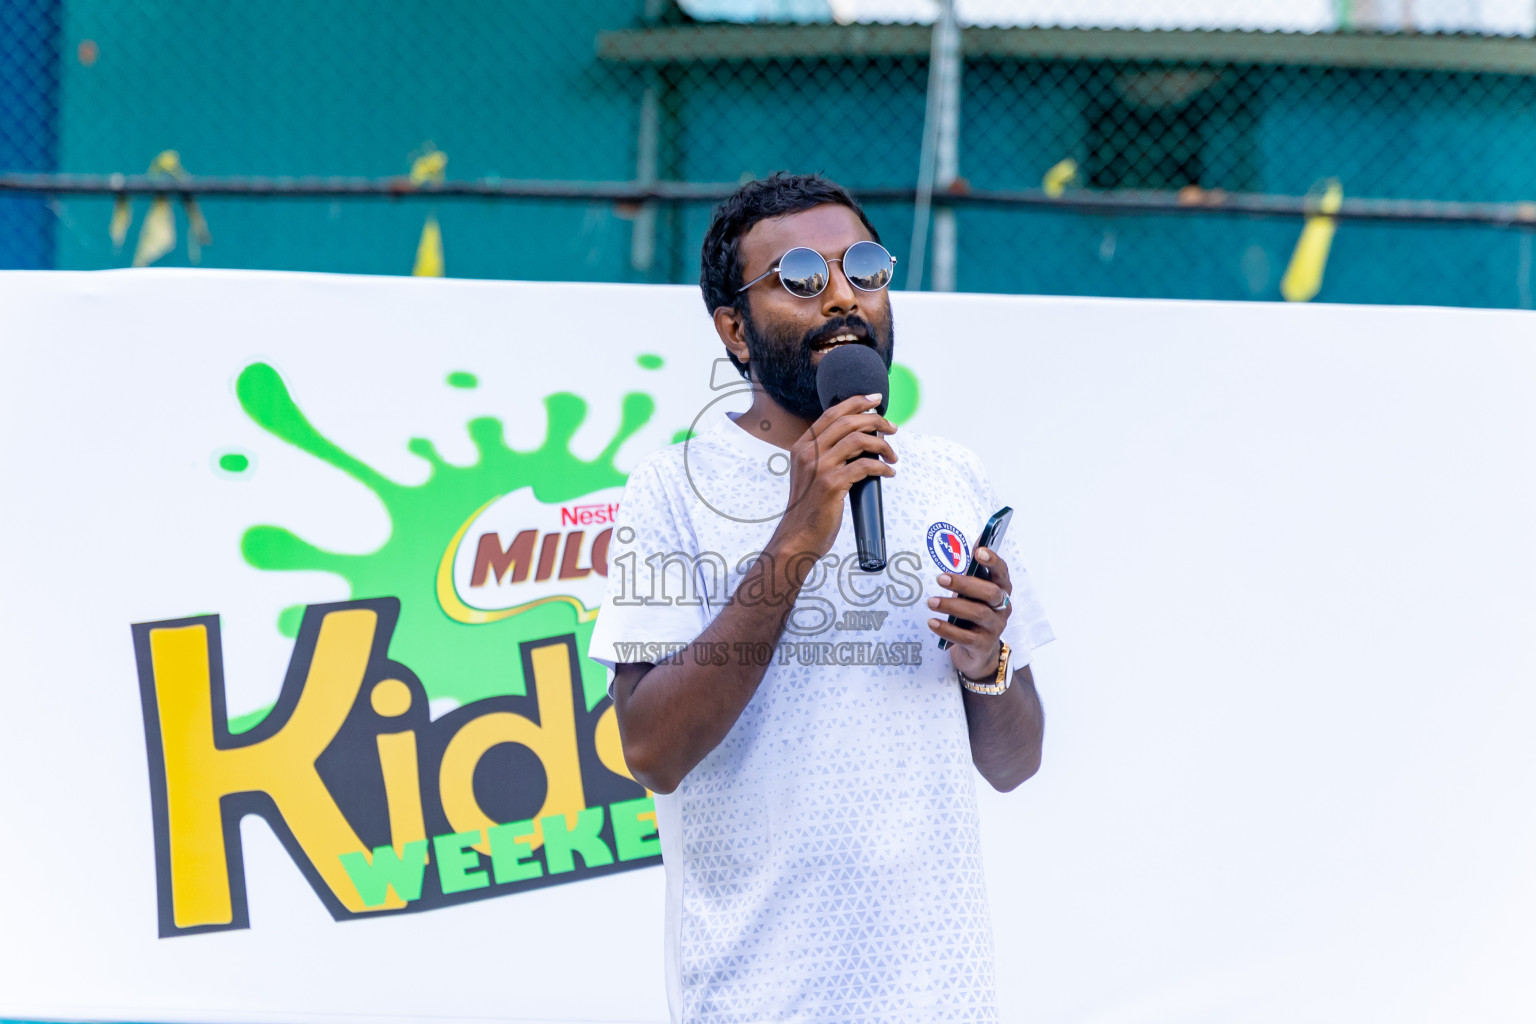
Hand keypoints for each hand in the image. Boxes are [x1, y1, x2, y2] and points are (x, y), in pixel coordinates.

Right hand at [769, 393, 896, 563]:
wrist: (798, 537)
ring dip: (882, 445)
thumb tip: (859, 440)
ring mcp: (819, 468)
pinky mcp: (831, 484)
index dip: (856, 402)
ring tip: (892, 456)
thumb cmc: (811, 508)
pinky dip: (881, 468)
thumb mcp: (810, 473)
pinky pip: (864, 466)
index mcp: (802, 446)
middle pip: (848, 422)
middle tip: (893, 429)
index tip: (876, 400)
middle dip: (876, 421)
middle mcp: (808, 453)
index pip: (831, 413)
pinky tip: (888, 473)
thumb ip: (826, 454)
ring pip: (858, 440)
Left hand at [927, 546, 1011, 679]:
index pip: (1002, 572)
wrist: (978, 651)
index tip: (978, 551)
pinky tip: (932, 623)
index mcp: (1001, 589)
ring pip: (977, 613)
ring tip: (931, 602)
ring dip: (951, 605)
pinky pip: (965, 637)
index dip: (993, 561)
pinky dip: (947, 629)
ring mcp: (995, 627)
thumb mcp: (973, 592)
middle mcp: (1002, 607)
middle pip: (990, 592)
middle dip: (965, 583)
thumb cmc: (973, 612)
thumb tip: (979, 538)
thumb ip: (974, 570)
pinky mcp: (983, 645)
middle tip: (941, 578)